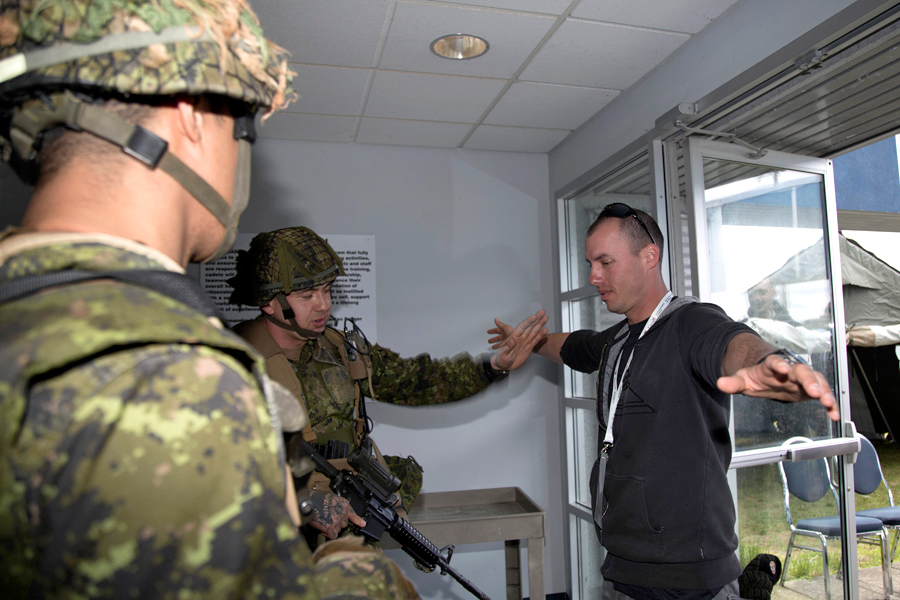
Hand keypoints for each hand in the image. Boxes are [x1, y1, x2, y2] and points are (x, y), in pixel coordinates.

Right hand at [306, 489, 365, 538]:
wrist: (308, 501)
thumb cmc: (316, 499)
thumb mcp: (332, 498)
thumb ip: (337, 506)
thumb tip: (338, 513)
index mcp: (343, 504)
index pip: (353, 514)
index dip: (358, 520)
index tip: (363, 524)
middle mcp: (342, 512)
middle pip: (344, 524)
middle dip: (337, 524)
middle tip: (328, 520)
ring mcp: (337, 520)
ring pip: (338, 530)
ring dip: (331, 529)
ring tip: (323, 522)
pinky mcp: (330, 527)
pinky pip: (333, 535)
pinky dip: (328, 534)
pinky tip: (323, 528)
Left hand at [487, 309, 548, 370]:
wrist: (504, 365)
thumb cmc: (501, 358)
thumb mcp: (502, 354)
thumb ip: (507, 347)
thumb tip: (512, 339)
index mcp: (514, 336)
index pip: (522, 327)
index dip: (528, 322)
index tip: (534, 316)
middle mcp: (521, 337)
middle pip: (530, 326)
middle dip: (536, 319)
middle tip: (543, 311)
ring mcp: (525, 341)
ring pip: (534, 331)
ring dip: (540, 324)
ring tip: (546, 317)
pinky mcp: (529, 347)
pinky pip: (536, 340)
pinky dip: (541, 335)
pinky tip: (545, 330)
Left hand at [717, 354, 838, 420]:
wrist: (770, 375)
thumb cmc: (759, 376)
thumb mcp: (744, 379)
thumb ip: (733, 382)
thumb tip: (720, 383)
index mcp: (773, 366)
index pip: (776, 362)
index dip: (779, 364)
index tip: (783, 368)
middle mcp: (792, 370)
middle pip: (802, 372)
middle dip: (809, 380)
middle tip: (814, 391)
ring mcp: (803, 379)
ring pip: (817, 382)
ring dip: (824, 391)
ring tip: (828, 403)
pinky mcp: (811, 390)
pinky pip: (824, 396)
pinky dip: (831, 405)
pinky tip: (834, 415)